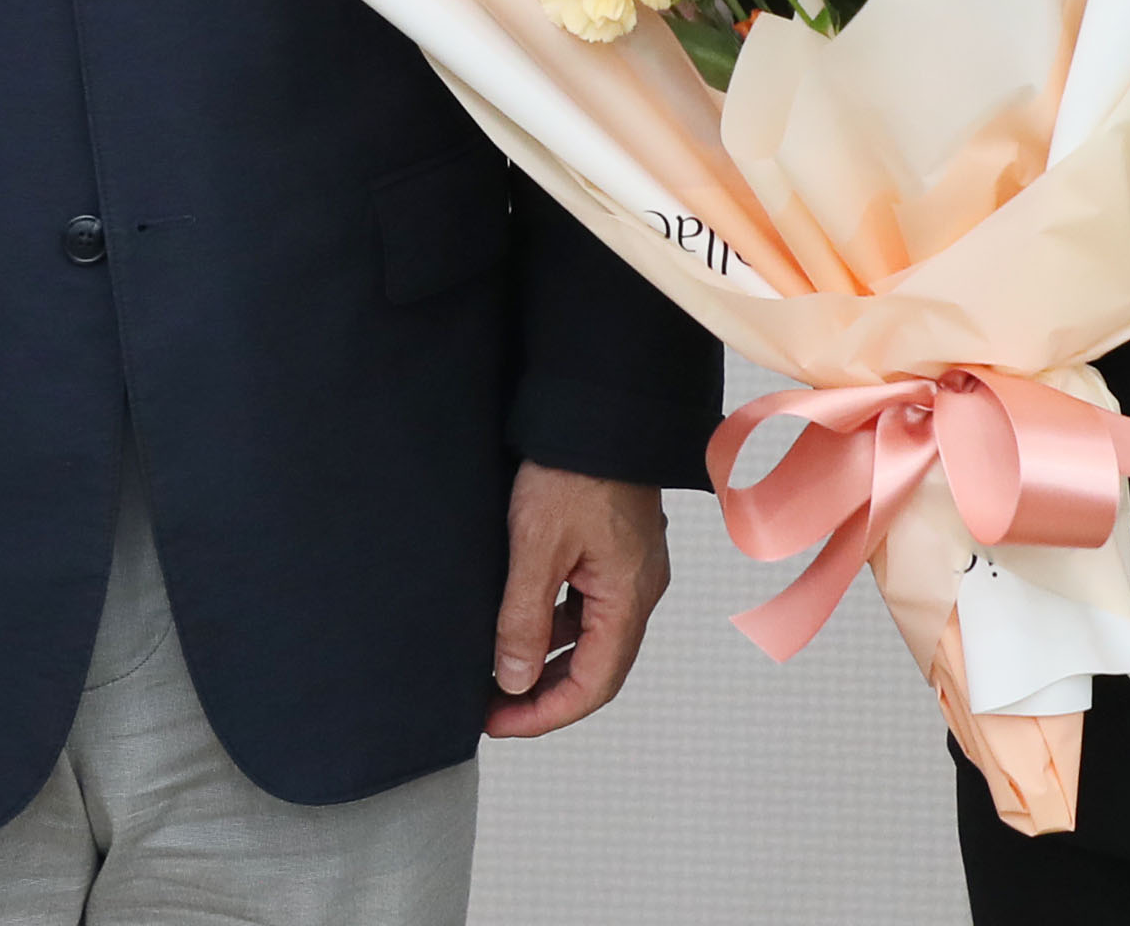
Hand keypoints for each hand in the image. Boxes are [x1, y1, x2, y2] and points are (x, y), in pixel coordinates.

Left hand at [484, 463, 670, 738]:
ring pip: (591, 638)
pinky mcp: (614, 549)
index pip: (593, 685)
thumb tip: (514, 682)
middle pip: (596, 668)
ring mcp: (629, 569)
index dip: (544, 714)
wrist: (598, 407)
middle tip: (491, 709)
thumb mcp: (537, 546)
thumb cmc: (572, 469)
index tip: (497, 723)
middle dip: (543, 695)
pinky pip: (588, 606)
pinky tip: (519, 625)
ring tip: (497, 673)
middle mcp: (637, 590)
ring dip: (547, 662)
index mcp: (628, 598)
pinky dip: (554, 626)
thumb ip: (524, 618)